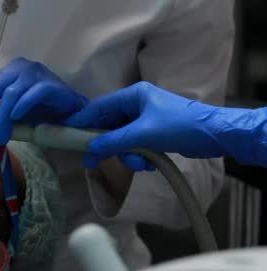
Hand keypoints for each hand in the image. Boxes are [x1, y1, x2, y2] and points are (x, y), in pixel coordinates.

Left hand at [0, 57, 87, 144]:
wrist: (72, 114)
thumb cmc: (40, 114)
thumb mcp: (12, 116)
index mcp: (5, 75)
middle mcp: (18, 69)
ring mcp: (35, 74)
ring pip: (10, 93)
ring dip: (3, 117)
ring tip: (2, 136)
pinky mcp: (50, 84)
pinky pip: (33, 93)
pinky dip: (23, 106)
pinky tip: (18, 118)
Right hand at [65, 81, 227, 169]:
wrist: (216, 135)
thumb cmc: (179, 126)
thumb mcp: (143, 134)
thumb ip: (114, 140)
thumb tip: (90, 148)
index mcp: (133, 95)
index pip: (99, 107)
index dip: (82, 121)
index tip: (67, 134)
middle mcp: (137, 104)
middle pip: (109, 126)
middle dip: (107, 146)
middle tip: (93, 163)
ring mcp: (145, 119)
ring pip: (122, 139)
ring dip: (128, 155)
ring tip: (141, 163)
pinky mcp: (153, 133)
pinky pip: (135, 145)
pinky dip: (139, 156)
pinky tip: (150, 163)